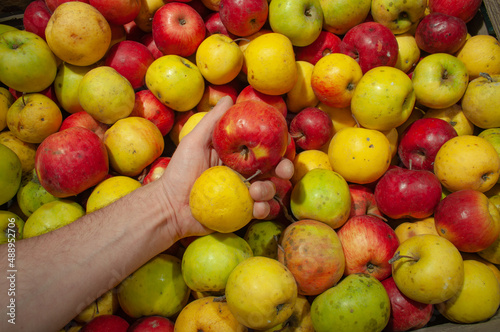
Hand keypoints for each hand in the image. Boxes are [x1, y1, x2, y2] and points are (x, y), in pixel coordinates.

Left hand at [158, 96, 293, 240]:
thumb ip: (213, 121)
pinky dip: (265, 209)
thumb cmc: (180, 171)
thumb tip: (229, 98)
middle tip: (283, 171)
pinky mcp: (242, 212)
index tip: (283, 148)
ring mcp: (244, 193)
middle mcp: (244, 173)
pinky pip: (262, 210)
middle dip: (285, 169)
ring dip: (270, 190)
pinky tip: (257, 208)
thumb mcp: (194, 142)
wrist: (169, 206)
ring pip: (270, 190)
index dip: (278, 147)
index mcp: (236, 155)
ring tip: (255, 192)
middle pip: (274, 170)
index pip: (263, 148)